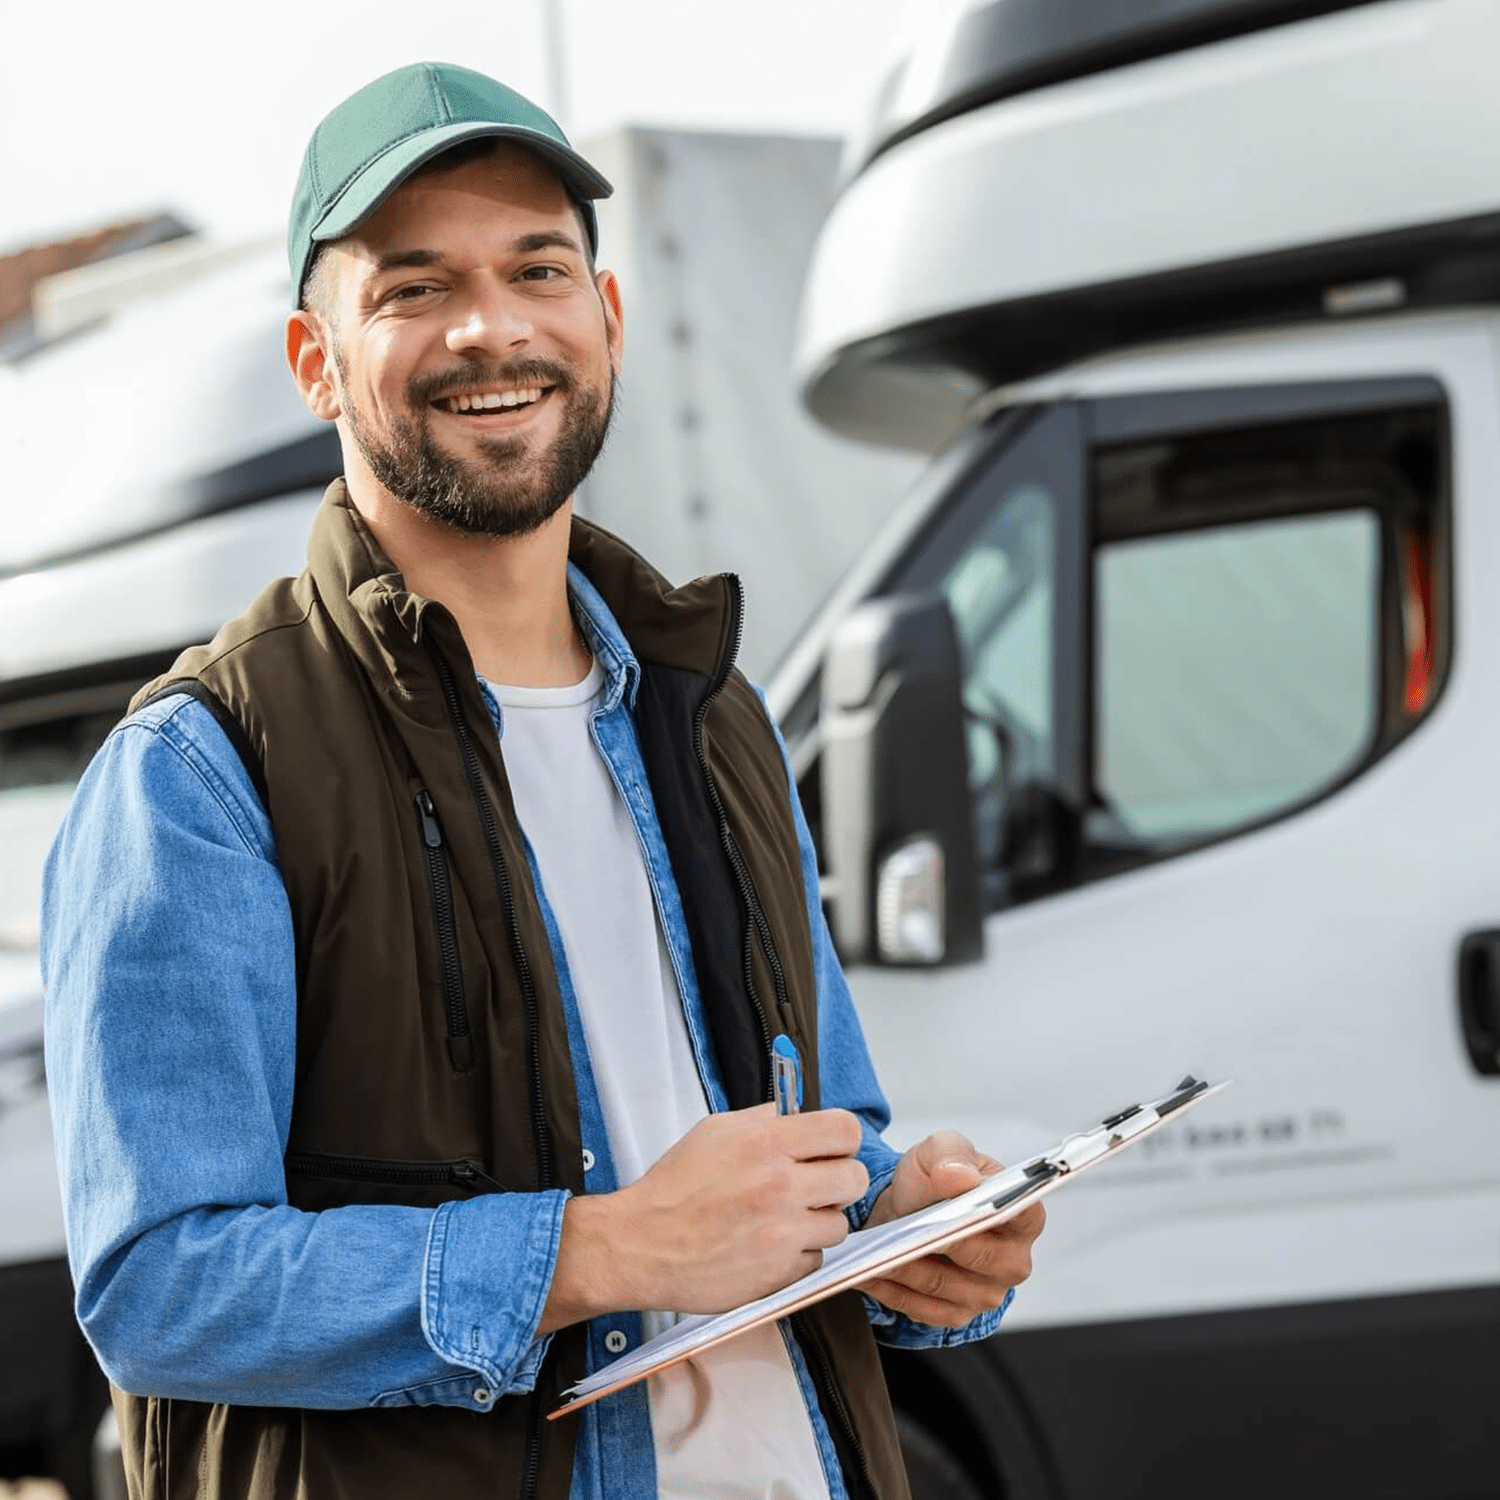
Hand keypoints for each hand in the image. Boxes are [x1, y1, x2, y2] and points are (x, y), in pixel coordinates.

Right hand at [540, 1105, 868, 1332]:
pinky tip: (769, 1245)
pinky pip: (816, 1259)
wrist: (641, 1244)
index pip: (844, 1130)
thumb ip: (766, 1120)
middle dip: (838, 1180)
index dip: (842, 1139)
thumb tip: (800, 1115)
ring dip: (818, 1221)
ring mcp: (783, 1233)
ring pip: (839, 1224)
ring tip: (784, 1218)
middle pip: (854, 1178)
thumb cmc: (674, 1188)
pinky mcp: (779, 1274)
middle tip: (815, 1184)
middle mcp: (781, 1186)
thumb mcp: (715, 1131)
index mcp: (766, 1143)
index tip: (831, 1147)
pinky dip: (799, 1254)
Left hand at [857, 1131, 1043, 1327]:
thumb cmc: (935, 1182)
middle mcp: (1012, 1261)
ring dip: (904, 1267)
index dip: (990, 1211)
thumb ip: (950, 1155)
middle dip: (935, 1240)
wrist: (910, 1210)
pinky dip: (891, 1289)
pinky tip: (868, 1271)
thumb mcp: (940, 1151)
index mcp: (1023, 1215)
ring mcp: (986, 1293)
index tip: (957, 1207)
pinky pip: (919, 1306)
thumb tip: (959, 1176)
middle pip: (974, 1254)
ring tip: (873, 1251)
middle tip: (902, 1231)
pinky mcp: (956, 1314)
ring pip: (940, 1283)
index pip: (1021, 1214)